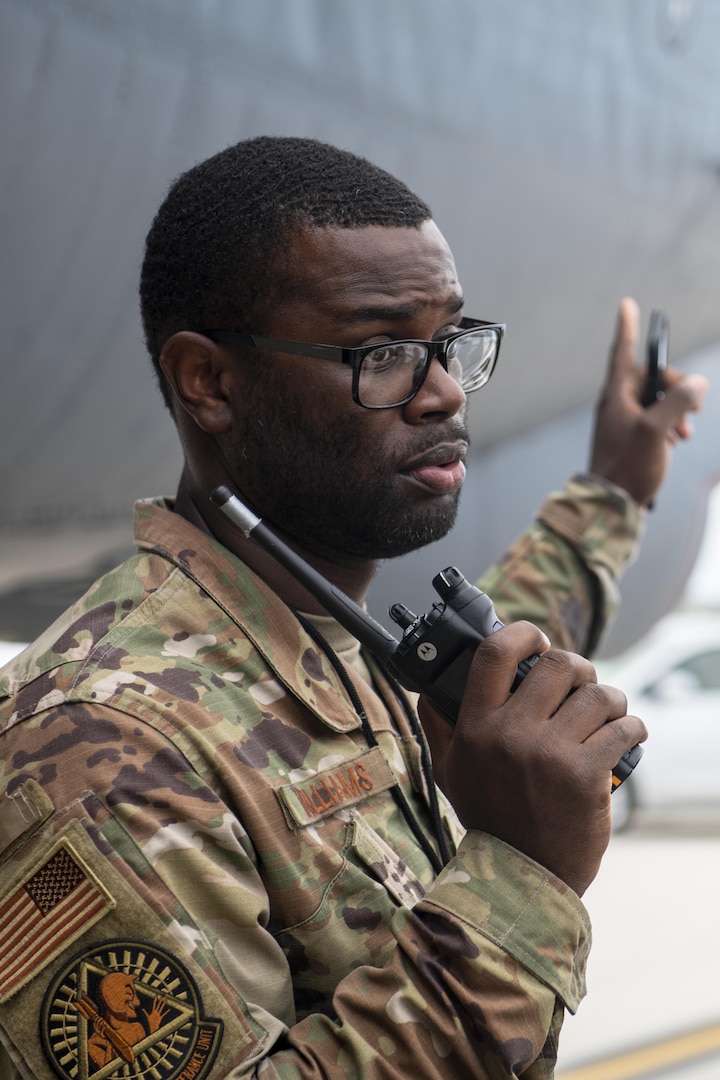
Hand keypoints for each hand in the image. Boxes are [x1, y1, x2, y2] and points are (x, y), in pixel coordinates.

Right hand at [418, 622, 646, 895]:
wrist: (525, 876)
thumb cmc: (489, 818)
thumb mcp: (448, 772)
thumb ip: (437, 726)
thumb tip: (427, 688)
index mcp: (476, 727)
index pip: (494, 655)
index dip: (521, 633)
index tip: (536, 638)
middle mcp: (511, 734)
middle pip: (557, 665)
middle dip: (577, 667)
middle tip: (580, 682)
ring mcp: (550, 754)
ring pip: (598, 695)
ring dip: (611, 698)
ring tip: (609, 710)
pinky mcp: (587, 775)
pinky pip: (623, 729)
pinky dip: (632, 727)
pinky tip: (628, 734)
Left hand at [589, 297, 707, 505]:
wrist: (611, 504)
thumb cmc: (628, 466)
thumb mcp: (657, 429)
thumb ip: (678, 401)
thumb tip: (696, 383)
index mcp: (616, 395)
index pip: (622, 351)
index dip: (627, 327)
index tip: (626, 305)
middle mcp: (616, 404)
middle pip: (650, 378)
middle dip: (676, 385)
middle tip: (696, 404)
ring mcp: (622, 423)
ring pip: (655, 401)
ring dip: (677, 410)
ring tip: (687, 432)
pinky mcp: (629, 440)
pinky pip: (653, 421)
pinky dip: (670, 426)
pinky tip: (677, 442)